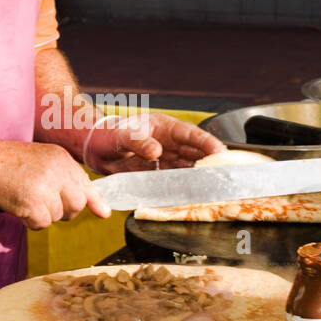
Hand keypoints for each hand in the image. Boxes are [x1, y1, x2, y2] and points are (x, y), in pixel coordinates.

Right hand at [0, 140, 110, 229]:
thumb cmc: (5, 163)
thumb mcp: (40, 161)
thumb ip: (64, 178)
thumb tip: (95, 205)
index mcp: (61, 158)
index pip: (86, 183)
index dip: (95, 200)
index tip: (104, 212)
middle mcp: (58, 170)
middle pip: (77, 204)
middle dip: (64, 210)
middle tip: (44, 204)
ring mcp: (46, 187)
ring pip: (58, 216)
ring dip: (42, 215)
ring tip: (25, 199)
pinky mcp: (33, 203)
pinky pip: (42, 223)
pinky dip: (31, 221)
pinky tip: (19, 207)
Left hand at [81, 113, 224, 174]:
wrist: (95, 149)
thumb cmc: (109, 134)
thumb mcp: (122, 135)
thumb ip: (139, 142)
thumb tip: (156, 152)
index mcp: (164, 127)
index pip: (190, 134)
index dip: (206, 142)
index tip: (220, 151)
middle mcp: (169, 142)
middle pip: (195, 152)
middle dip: (210, 161)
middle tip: (225, 173)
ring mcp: (166, 158)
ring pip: (188, 166)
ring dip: (200, 176)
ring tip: (214, 185)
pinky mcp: (159, 172)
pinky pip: (176, 178)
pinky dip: (185, 185)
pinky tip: (194, 192)